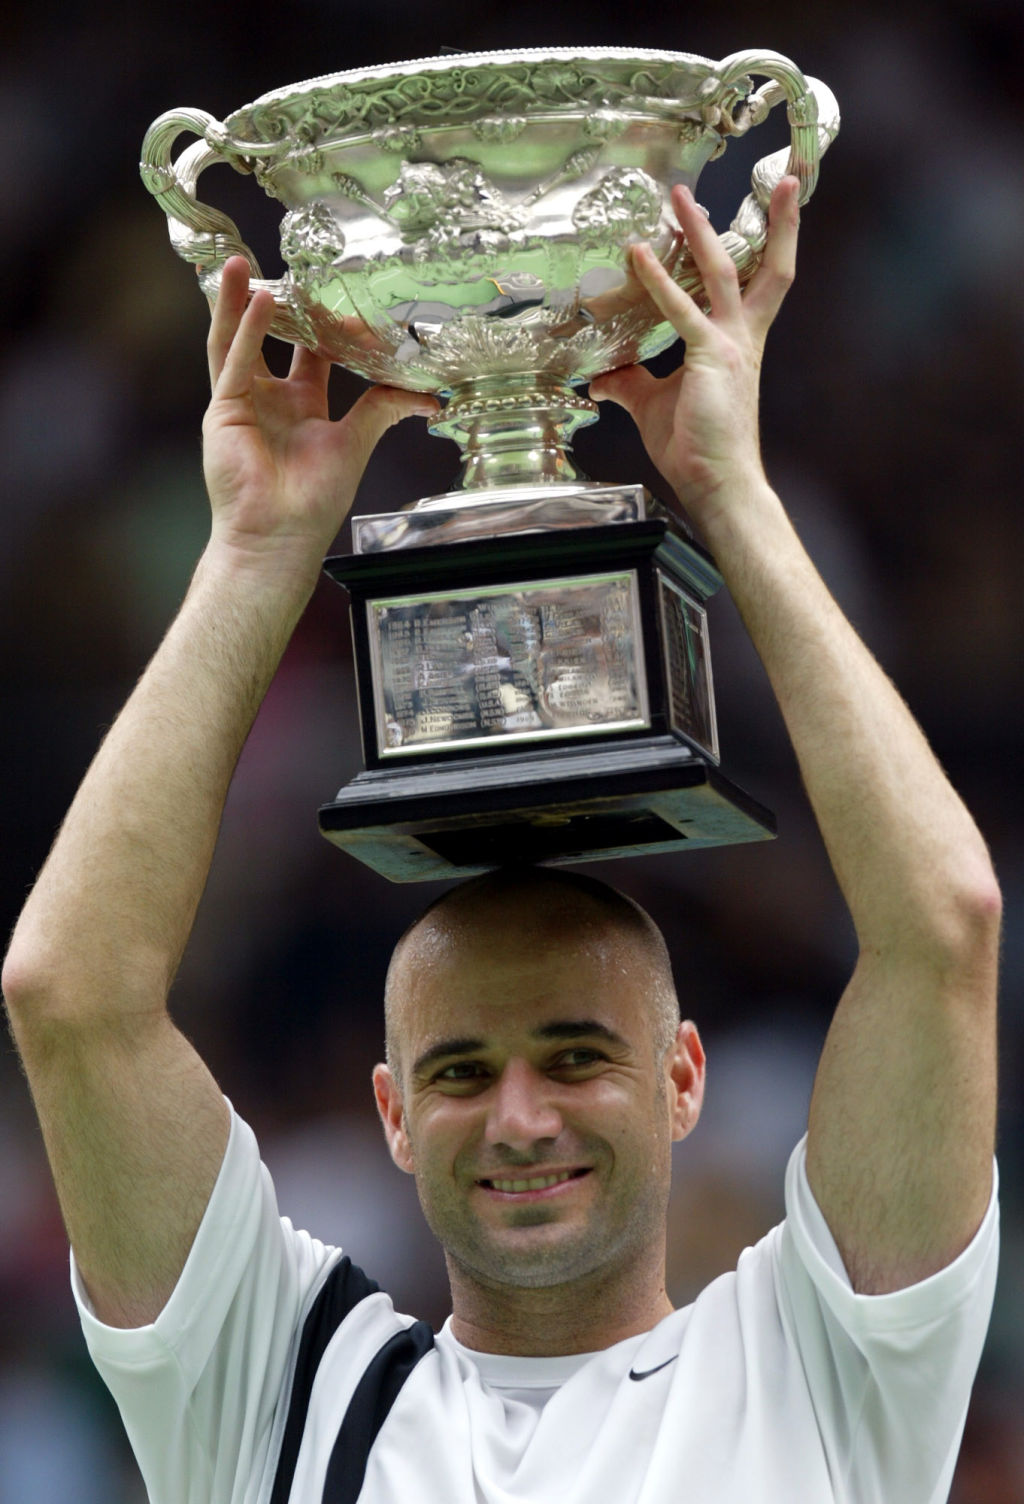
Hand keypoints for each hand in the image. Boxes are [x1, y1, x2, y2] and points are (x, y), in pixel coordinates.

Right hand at [202, 257, 437, 577]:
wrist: (281, 536)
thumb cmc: (314, 501)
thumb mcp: (356, 443)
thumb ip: (383, 409)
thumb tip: (427, 395)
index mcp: (302, 407)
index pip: (313, 353)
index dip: (329, 326)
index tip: (347, 300)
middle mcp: (271, 400)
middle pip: (268, 338)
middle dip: (274, 303)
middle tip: (284, 265)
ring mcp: (243, 403)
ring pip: (236, 341)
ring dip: (237, 302)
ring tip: (238, 262)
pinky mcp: (224, 410)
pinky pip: (234, 362)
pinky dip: (244, 331)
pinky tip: (255, 300)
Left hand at [589, 177, 799, 531]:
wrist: (717, 482)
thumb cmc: (694, 447)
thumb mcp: (652, 405)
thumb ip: (629, 382)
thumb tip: (600, 376)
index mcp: (737, 343)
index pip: (759, 283)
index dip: (769, 244)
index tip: (773, 209)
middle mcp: (741, 336)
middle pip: (765, 266)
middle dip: (774, 221)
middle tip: (782, 177)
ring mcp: (729, 344)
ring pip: (724, 272)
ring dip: (703, 231)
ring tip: (685, 196)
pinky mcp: (710, 358)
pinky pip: (681, 310)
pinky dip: (658, 280)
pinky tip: (638, 255)